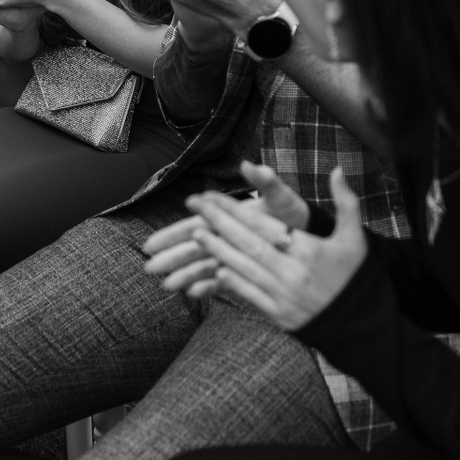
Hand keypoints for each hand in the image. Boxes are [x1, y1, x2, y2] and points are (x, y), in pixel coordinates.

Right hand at [142, 161, 310, 297]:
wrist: (311, 234)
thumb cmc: (292, 213)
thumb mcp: (280, 196)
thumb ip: (265, 181)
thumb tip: (249, 165)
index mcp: (228, 217)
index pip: (194, 226)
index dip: (172, 235)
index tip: (152, 243)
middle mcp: (226, 236)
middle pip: (193, 248)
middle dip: (171, 257)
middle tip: (149, 267)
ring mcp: (233, 254)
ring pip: (203, 265)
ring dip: (185, 274)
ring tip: (166, 286)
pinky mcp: (243, 270)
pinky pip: (222, 280)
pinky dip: (209, 286)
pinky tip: (194, 295)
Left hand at [179, 167, 366, 329]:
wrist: (363, 324)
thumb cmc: (356, 276)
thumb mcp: (355, 237)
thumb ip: (346, 202)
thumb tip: (336, 169)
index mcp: (309, 250)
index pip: (263, 224)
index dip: (235, 209)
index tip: (212, 195)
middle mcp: (294, 272)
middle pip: (248, 242)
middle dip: (217, 221)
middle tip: (193, 205)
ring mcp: (284, 294)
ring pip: (243, 267)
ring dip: (217, 250)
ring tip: (195, 233)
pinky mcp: (279, 314)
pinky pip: (249, 294)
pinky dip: (230, 280)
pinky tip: (213, 268)